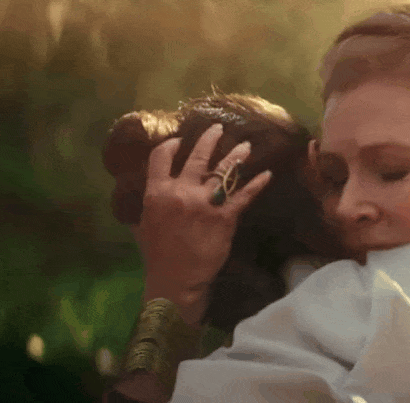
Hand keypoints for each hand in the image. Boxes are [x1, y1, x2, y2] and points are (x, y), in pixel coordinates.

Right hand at [135, 124, 271, 324]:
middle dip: (209, 139)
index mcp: (157, 193)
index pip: (161, 159)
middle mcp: (181, 192)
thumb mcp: (142, 227)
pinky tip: (267, 174)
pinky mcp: (224, 216)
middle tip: (219, 128)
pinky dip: (257, 184)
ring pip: (223, 171)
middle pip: (197, 158)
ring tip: (246, 145)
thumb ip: (145, 208)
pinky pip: (244, 195)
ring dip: (236, 156)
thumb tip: (147, 199)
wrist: (175, 281)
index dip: (170, 146)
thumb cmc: (157, 257)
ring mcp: (204, 203)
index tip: (179, 139)